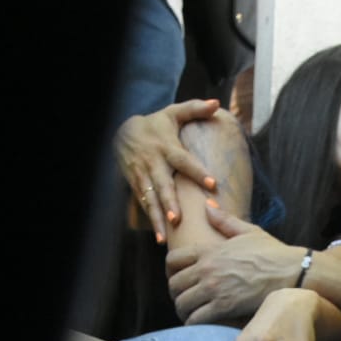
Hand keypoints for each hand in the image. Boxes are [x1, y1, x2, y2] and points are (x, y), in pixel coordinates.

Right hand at [114, 99, 220, 241]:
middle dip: (168, 202)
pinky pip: (143, 204)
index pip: (184, 160)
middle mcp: (154, 163)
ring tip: (163, 237)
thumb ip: (195, 109)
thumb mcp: (173, 113)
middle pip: (162, 185)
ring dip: (157, 218)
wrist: (122, 132)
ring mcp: (143, 176)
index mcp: (167, 147)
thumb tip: (217, 104)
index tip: (212, 183)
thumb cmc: (155, 125)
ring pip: (150, 199)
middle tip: (176, 218)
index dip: (197, 171)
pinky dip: (150, 220)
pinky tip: (159, 237)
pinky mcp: (136, 185)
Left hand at [167, 204, 303, 324]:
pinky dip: (194, 323)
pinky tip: (201, 324)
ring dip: (184, 310)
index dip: (170, 271)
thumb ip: (224, 220)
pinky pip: (196, 319)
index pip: (172, 260)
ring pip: (182, 303)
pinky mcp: (224, 307)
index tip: (178, 278)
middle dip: (176, 294)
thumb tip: (207, 206)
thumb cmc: (273, 252)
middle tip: (186, 299)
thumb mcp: (248, 231)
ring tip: (192, 314)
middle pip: (173, 284)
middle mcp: (207, 269)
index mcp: (210, 250)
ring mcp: (214, 288)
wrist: (292, 272)